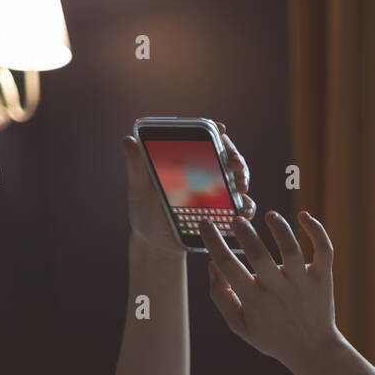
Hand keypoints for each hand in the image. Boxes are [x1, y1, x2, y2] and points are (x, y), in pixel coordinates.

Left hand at [121, 123, 255, 253]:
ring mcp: (218, 191)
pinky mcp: (225, 212)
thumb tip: (127, 140)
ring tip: (241, 188)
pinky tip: (242, 212)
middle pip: (228, 155)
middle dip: (236, 158)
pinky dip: (247, 207)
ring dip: (244, 180)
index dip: (215, 131)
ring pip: (240, 178)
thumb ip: (136, 166)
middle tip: (235, 166)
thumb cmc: (145, 212)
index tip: (221, 130)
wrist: (156, 244)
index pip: (206, 138)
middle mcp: (206, 171)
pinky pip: (242, 206)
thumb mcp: (138, 189)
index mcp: (187, 159)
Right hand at [203, 209, 339, 374]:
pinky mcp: (322, 278)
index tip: (205, 223)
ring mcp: (302, 283)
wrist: (313, 351)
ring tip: (270, 215)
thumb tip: (212, 264)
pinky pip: (323, 250)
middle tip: (237, 220)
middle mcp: (278, 290)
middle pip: (259, 255)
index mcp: (254, 301)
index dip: (213, 242)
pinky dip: (317, 231)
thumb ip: (222, 296)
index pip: (228, 267)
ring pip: (292, 249)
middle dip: (246, 233)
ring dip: (280, 227)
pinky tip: (304, 216)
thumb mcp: (240, 325)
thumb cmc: (272, 336)